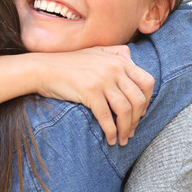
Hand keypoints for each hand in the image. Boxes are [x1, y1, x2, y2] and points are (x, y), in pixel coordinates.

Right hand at [34, 46, 153, 145]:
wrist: (43, 69)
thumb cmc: (68, 64)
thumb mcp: (95, 51)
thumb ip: (116, 53)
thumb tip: (132, 61)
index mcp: (119, 60)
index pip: (147, 82)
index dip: (148, 101)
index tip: (141, 113)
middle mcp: (114, 68)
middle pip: (138, 99)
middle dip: (138, 119)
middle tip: (131, 131)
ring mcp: (103, 79)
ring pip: (125, 110)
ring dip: (126, 129)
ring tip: (121, 139)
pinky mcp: (90, 91)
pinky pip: (107, 117)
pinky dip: (111, 132)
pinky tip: (109, 139)